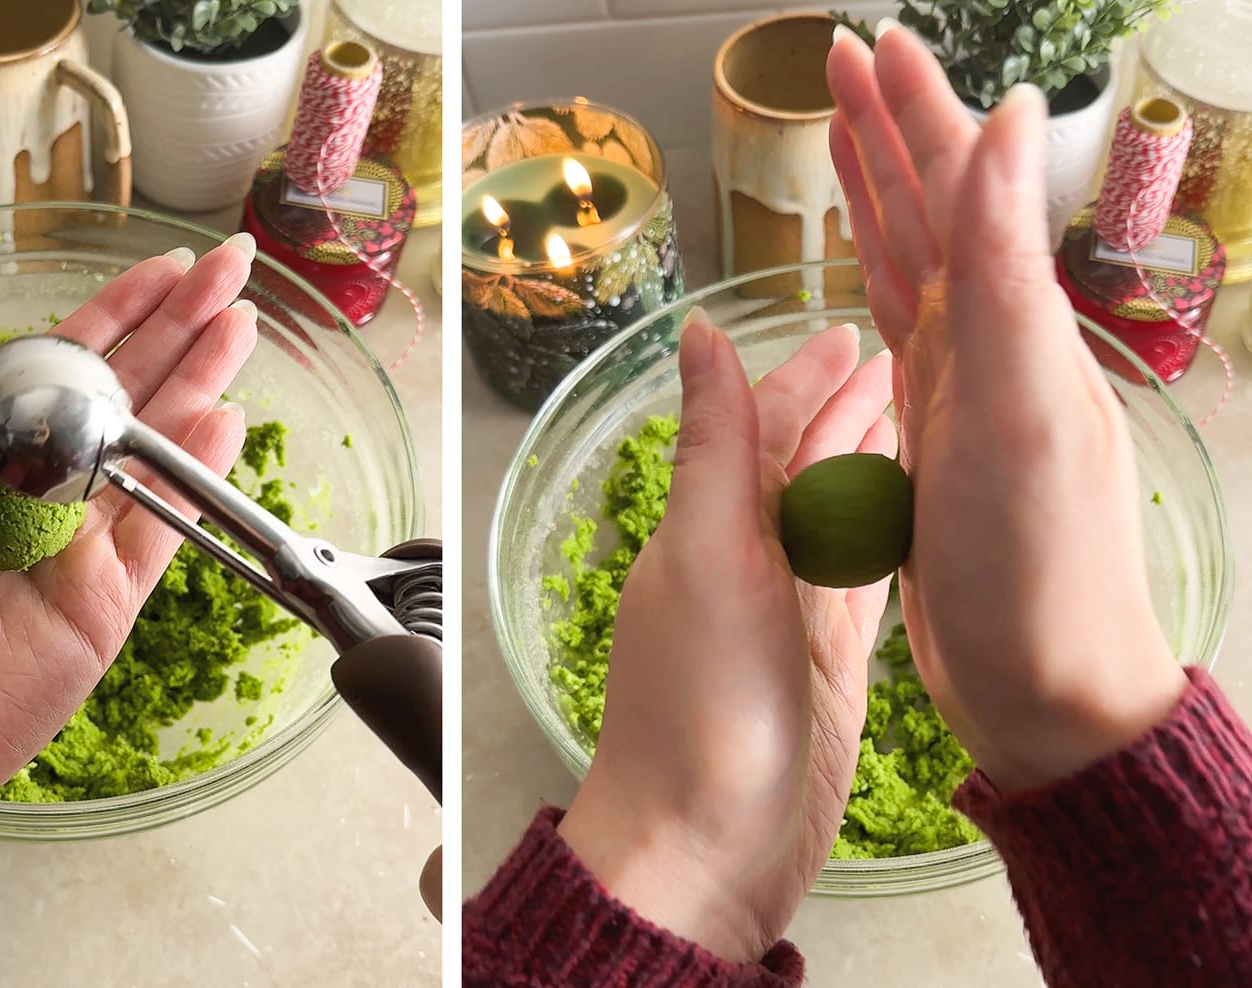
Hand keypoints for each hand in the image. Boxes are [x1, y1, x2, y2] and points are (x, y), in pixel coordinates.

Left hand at [0, 239, 259, 811]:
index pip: (61, 366)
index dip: (114, 314)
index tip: (161, 268)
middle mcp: (38, 494)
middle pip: (123, 394)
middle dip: (177, 328)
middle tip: (229, 267)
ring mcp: (78, 548)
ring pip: (154, 449)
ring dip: (201, 381)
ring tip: (242, 321)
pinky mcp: (105, 602)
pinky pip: (159, 531)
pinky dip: (193, 477)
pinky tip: (226, 419)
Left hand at [558, 312, 895, 960]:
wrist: (707, 844)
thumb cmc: (698, 708)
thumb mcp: (707, 554)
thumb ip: (714, 444)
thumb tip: (696, 334)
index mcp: (711, 524)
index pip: (763, 424)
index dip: (804, 376)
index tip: (850, 331)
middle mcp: (747, 560)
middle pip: (804, 463)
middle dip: (846, 408)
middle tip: (907, 359)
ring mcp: (789, 613)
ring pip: (836, 515)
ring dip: (868, 463)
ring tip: (917, 417)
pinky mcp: (827, 665)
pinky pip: (859, 579)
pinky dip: (880, 539)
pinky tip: (906, 513)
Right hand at [825, 26, 1187, 794]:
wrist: (1045, 687)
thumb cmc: (1037, 564)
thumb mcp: (1021, 406)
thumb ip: (1006, 266)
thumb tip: (1008, 121)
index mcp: (1010, 323)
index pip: (957, 186)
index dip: (911, 113)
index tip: (867, 47)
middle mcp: (991, 343)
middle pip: (933, 211)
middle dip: (887, 131)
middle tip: (840, 64)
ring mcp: (961, 390)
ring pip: (910, 263)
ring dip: (877, 195)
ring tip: (839, 138)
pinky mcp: (931, 439)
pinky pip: (897, 335)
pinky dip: (874, 283)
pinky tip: (862, 266)